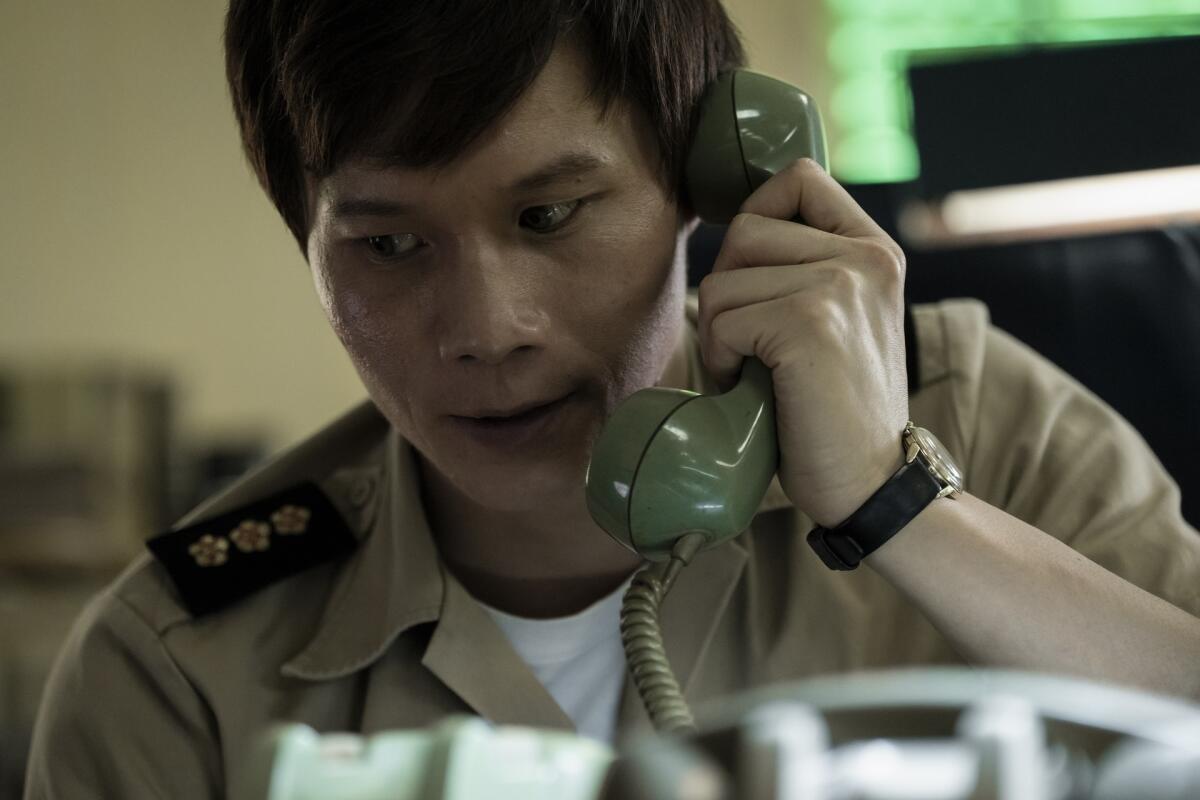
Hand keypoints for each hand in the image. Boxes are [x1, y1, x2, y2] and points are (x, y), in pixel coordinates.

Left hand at [696, 159, 908, 526]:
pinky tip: (755, 391)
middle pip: (744, 229)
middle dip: (726, 289)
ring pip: (722, 280)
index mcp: (874, 250)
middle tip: (748, 345)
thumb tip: (732, 233)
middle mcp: (864, 256)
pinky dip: (721, 362)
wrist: (873, 485)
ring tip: (755, 373)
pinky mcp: (809, 323)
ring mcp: (840, 285)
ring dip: (718, 335)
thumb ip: (806, 270)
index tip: (750, 273)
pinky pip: (721, 320)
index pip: (798, 178)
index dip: (754, 213)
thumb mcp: (838, 321)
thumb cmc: (835, 412)